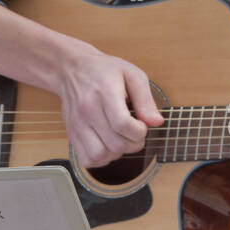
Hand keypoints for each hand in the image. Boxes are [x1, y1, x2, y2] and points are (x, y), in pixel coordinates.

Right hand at [57, 45, 163, 168]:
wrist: (72, 70)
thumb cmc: (105, 71)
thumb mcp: (131, 75)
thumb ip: (145, 99)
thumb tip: (157, 122)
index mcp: (104, 92)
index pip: (123, 125)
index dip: (139, 132)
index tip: (142, 126)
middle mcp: (88, 111)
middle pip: (115, 144)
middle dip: (132, 144)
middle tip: (134, 133)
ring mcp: (77, 125)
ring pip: (101, 155)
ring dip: (116, 153)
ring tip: (120, 139)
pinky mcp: (72, 135)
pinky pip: (87, 160)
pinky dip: (101, 159)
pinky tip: (107, 146)